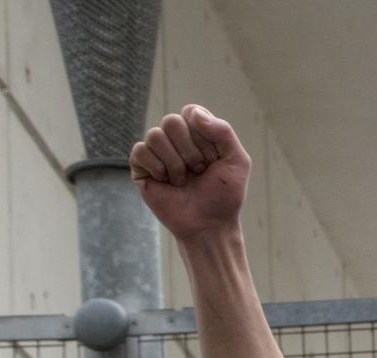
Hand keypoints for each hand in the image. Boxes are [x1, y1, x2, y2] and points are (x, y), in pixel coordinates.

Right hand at [129, 105, 250, 244]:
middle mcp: (175, 139)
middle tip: (199, 171)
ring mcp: (157, 152)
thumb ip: (223, 131)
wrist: (209, 225)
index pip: (191, 112)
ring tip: (183, 181)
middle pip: (171, 121)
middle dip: (190, 151)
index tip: (213, 158)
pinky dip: (158, 168)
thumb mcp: (237, 161)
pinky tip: (167, 183)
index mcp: (197, 133)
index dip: (203, 136)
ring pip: (155, 135)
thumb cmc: (224, 196)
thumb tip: (193, 113)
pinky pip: (140, 151)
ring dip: (175, 163)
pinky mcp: (141, 167)